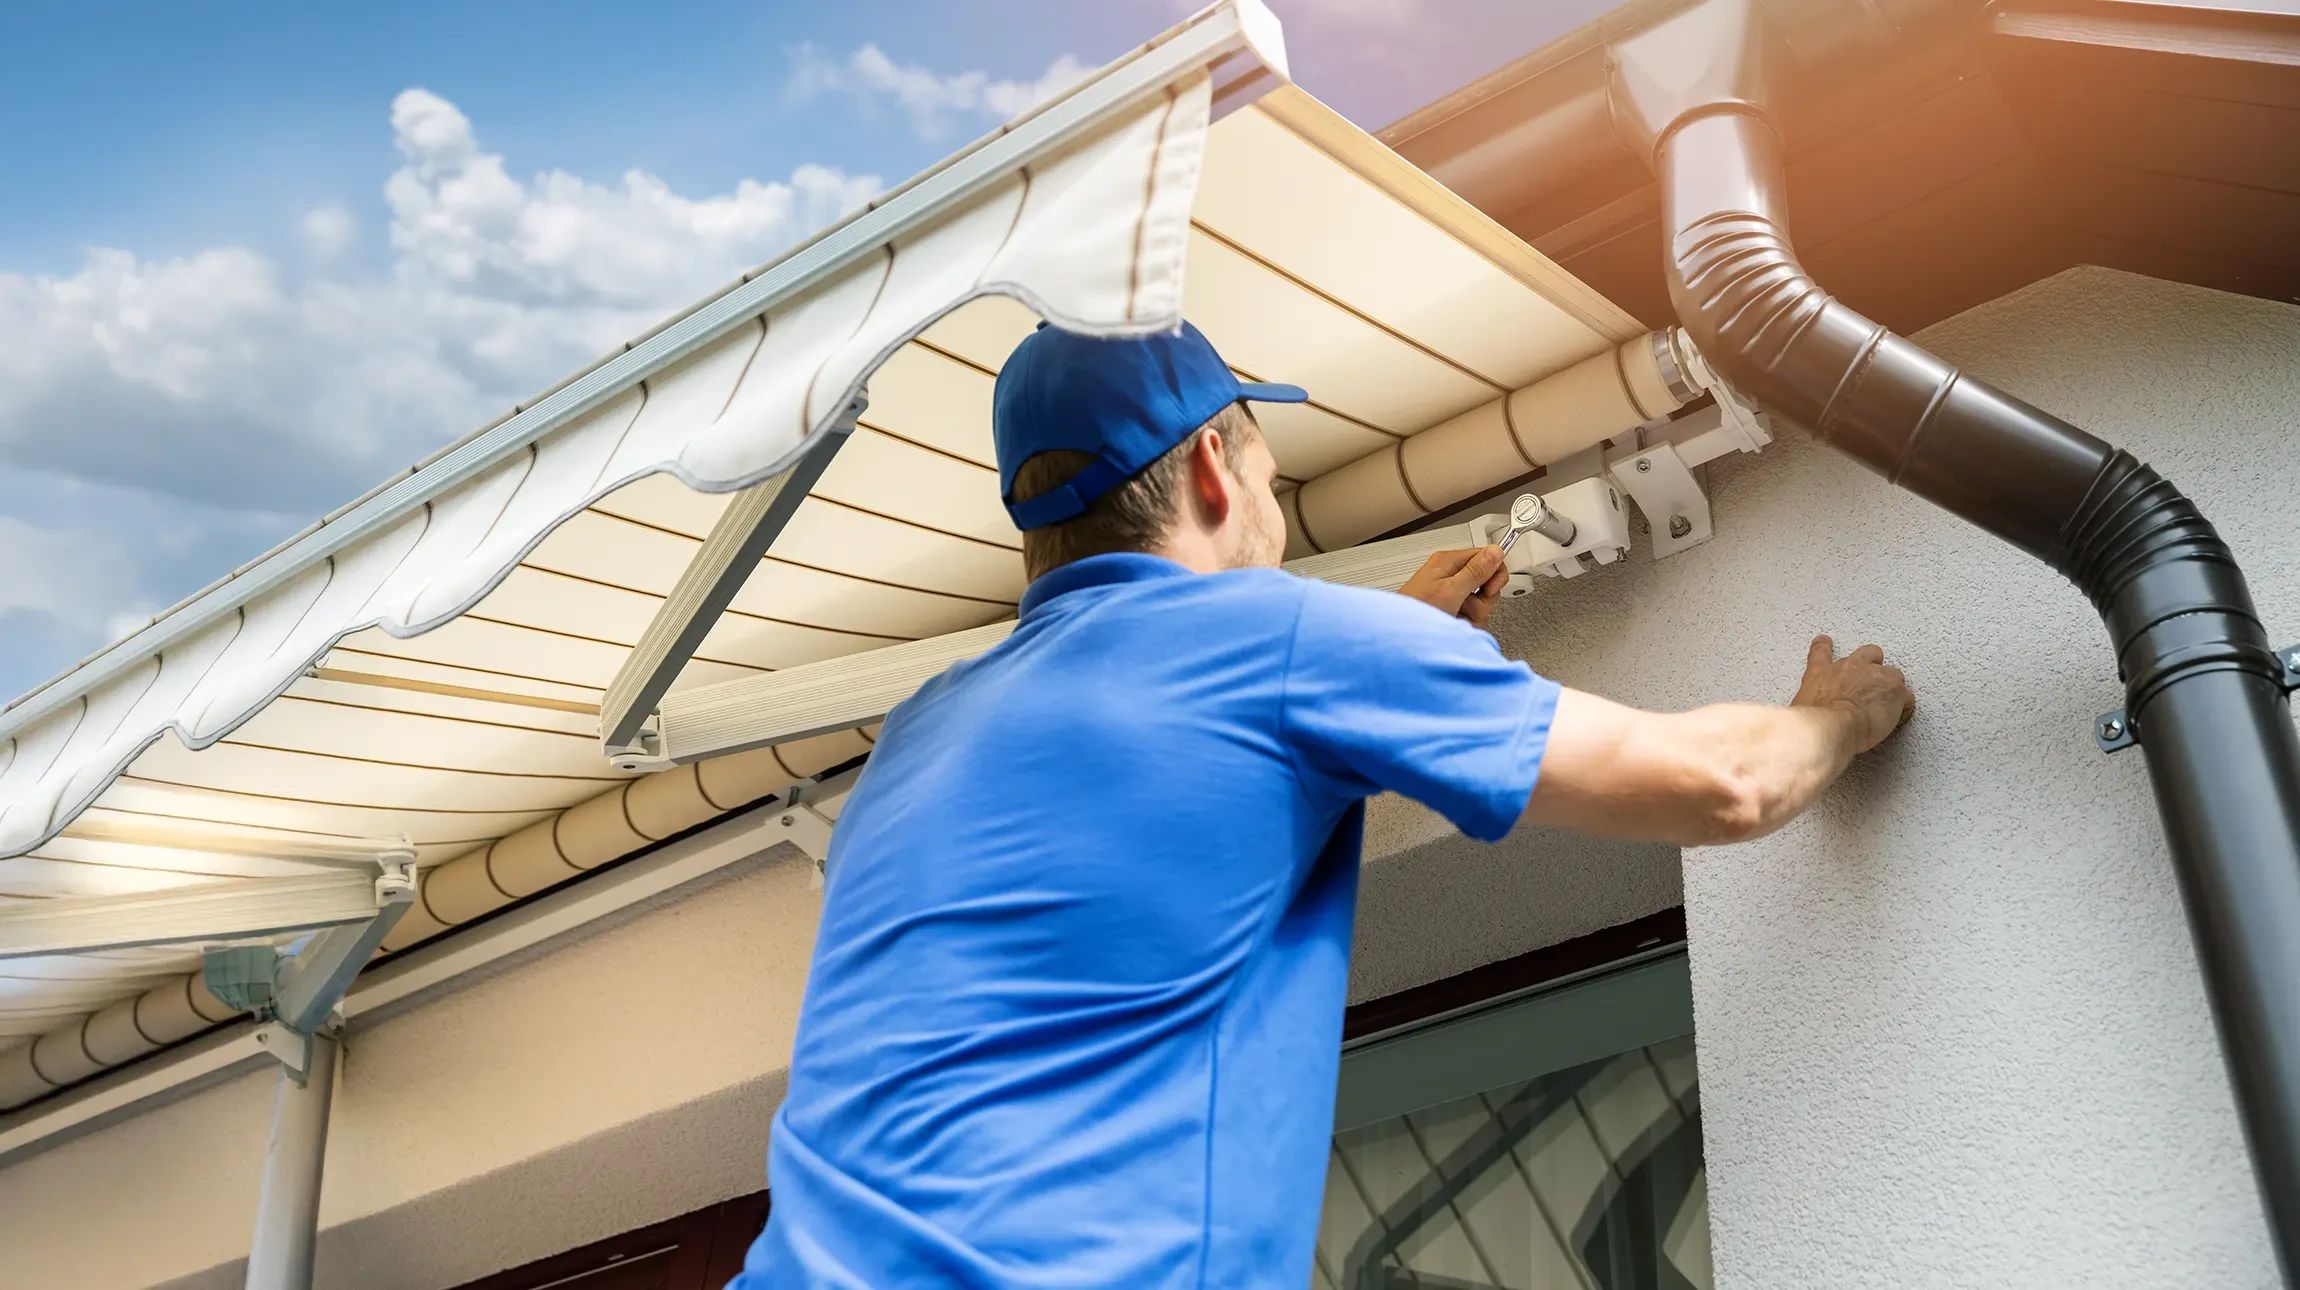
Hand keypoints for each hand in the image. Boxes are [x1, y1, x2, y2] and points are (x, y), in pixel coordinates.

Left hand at [1399, 546, 1507, 628]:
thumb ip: (1475, 571)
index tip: (1488, 589)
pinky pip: (1472, 615)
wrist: (1400, 636)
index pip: (1488, 557)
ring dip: (1473, 615)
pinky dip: (1466, 623)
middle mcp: (1451, 575)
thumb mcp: (1451, 590)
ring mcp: (1451, 594)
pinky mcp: (1451, 609)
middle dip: (1481, 600)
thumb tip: (1496, 551)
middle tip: (1465, 605)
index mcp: (1449, 562)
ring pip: (1481, 603)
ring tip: (1455, 616)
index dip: (1494, 574)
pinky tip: (1453, 625)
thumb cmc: (1416, 610)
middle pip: (1487, 583)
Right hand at [1791, 635, 1914, 753]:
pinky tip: (1901, 717)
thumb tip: (1808, 715)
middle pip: (1867, 653)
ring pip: (1892, 673)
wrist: (1831, 725)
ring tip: (1891, 701)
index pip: (1821, 652)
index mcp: (1821, 673)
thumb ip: (1809, 705)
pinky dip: (1904, 707)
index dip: (1824, 646)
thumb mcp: (1800, 709)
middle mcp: (1848, 667)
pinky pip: (1907, 697)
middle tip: (1872, 678)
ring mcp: (1875, 675)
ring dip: (1891, 685)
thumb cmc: (1812, 721)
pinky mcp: (1895, 690)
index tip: (1825, 641)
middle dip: (1872, 662)